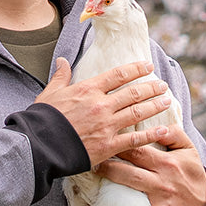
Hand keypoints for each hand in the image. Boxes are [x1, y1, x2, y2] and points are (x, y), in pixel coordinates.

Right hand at [35, 58, 172, 164]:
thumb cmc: (42, 119)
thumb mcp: (49, 93)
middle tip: (163, 85)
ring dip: (154, 105)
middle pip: (133, 92)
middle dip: (151, 87)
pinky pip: (135, 139)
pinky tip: (163, 130)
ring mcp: (106, 125)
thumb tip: (62, 61)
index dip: (136, 69)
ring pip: (137, 112)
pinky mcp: (108, 145)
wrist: (38, 145)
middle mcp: (101, 104)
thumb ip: (60, 76)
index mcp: (88, 89)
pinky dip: (151, 134)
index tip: (148, 65)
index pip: (118, 74)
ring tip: (167, 100)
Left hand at [94, 124, 205, 205]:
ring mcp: (156, 204)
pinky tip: (106, 197)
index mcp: (168, 164)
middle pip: (127, 173)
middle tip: (94, 159)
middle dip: (107, 165)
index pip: (138, 152)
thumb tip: (157, 123)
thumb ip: (174, 134)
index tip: (108, 141)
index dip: (120, 146)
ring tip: (96, 172)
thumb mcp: (189, 151)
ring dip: (108, 182)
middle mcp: (160, 184)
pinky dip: (118, 204)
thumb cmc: (192, 176)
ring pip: (125, 192)